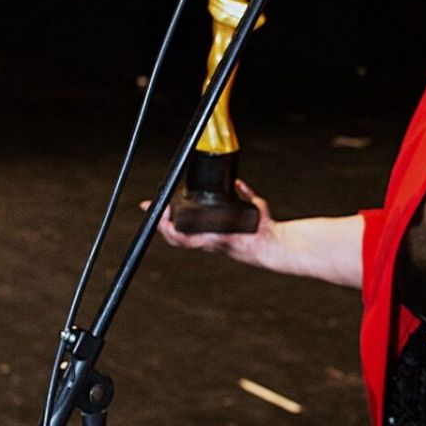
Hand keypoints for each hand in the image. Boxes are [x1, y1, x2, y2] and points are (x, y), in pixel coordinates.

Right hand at [142, 179, 278, 266]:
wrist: (273, 241)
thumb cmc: (263, 228)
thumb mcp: (251, 205)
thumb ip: (244, 193)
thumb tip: (237, 182)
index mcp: (211, 231)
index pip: (183, 225)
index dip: (165, 218)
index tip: (151, 206)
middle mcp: (208, 239)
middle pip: (175, 235)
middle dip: (160, 223)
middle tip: (155, 210)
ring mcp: (212, 243)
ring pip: (180, 240)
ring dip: (167, 229)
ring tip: (162, 217)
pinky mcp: (217, 243)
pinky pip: (196, 241)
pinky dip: (183, 234)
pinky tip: (175, 226)